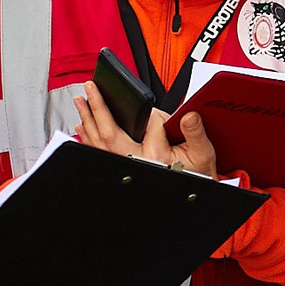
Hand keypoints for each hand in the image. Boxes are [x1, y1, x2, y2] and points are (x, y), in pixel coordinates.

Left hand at [74, 84, 219, 176]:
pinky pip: (98, 152)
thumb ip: (195, 133)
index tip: (161, 114)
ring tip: (81, 102)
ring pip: (99, 141)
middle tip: (90, 89)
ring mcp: (124, 167)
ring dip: (89, 120)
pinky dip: (89, 138)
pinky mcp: (119, 170)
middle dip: (98, 108)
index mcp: (154, 157)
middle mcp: (134, 163)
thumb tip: (187, 116)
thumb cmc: (195, 176)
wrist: (191, 196)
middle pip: (109, 132)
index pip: (149, 125)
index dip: (155, 115)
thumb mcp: (202, 153)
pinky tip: (83, 127)